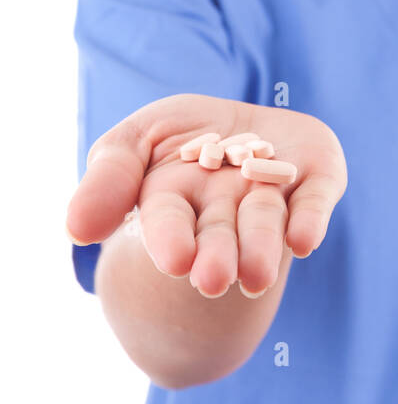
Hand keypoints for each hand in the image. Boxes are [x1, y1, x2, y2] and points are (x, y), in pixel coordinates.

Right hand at [66, 94, 347, 297]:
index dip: (171, 240)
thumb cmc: (179, 138)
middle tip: (214, 280)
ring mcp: (273, 196)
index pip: (170, 225)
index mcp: (177, 202)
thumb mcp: (132, 142)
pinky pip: (315, 201)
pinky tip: (304, 240)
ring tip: (257, 276)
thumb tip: (76, 230)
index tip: (175, 259)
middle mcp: (226, 207)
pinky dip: (310, 220)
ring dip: (262, 248)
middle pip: (222, 234)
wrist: (244, 124)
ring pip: (267, 224)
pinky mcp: (316, 180)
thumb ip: (108, 179)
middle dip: (218, 256)